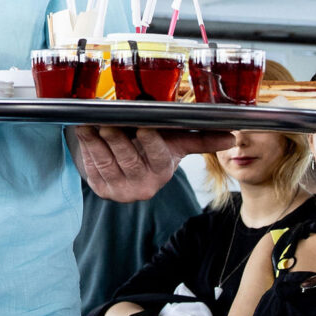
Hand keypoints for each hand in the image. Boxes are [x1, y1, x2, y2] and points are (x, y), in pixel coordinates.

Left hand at [72, 126, 232, 201]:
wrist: (126, 163)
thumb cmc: (153, 147)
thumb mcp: (175, 143)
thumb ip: (201, 139)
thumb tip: (232, 136)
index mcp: (163, 172)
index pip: (159, 157)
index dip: (151, 143)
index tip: (144, 128)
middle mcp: (143, 186)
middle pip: (129, 160)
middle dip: (118, 141)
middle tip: (108, 124)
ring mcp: (121, 190)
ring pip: (108, 164)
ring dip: (97, 143)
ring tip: (90, 125)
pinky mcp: (101, 189)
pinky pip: (93, 168)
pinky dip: (86, 149)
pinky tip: (83, 133)